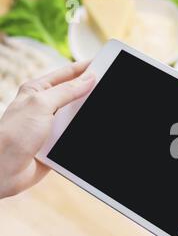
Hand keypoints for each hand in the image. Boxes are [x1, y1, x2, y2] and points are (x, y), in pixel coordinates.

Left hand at [0, 61, 94, 197]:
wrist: (5, 170)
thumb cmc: (13, 135)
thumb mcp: (41, 105)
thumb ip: (66, 91)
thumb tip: (89, 78)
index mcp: (37, 90)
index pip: (67, 74)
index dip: (85, 68)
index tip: (104, 65)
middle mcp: (44, 106)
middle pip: (75, 95)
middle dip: (90, 93)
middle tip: (110, 87)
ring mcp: (51, 125)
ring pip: (77, 116)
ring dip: (87, 116)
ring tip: (103, 110)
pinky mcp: (56, 143)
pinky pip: (75, 135)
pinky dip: (82, 134)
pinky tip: (93, 132)